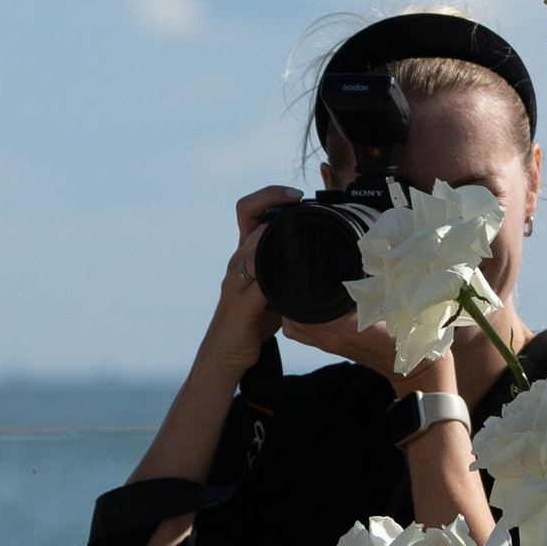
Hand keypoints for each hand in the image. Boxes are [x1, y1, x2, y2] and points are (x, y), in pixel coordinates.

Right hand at [210, 189, 295, 374]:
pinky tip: (290, 272)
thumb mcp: (272, 286)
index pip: (249, 210)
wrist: (227, 352)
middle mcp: (237, 261)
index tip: (296, 193)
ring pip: (251, 246)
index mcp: (245, 253)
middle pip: (247, 216)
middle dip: (273, 202)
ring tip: (297, 227)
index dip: (270, 195)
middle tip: (298, 199)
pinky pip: (256, 283)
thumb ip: (287, 267)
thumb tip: (320, 253)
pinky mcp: (239, 305)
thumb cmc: (252, 318)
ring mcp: (235, 281)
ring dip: (272, 234)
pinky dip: (272, 273)